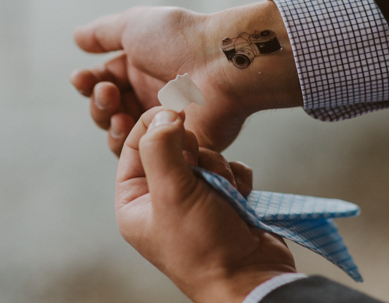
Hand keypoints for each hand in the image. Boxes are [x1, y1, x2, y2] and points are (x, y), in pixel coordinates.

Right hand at [70, 2, 301, 152]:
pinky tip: (131, 126)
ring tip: (118, 111)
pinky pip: (144, 153)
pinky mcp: (178, 144)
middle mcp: (151, 95)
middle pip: (108, 111)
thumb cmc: (181, 40)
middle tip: (107, 92)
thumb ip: (104, 33)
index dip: (88, 83)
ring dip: (110, 122)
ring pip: (120, 134)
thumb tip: (77, 37)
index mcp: (141, 69)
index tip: (81, 79)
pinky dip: (130, 142)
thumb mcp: (135, 26)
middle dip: (99, 102)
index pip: (102, 82)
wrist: (222, 62)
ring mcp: (164, 121)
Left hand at [116, 108, 295, 302]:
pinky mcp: (226, 198)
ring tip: (225, 196)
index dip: (155, 124)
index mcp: (137, 200)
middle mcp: (164, 197)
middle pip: (176, 145)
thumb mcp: (172, 194)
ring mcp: (197, 197)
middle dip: (196, 155)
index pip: (136, 145)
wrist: (252, 276)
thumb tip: (165, 112)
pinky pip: (231, 168)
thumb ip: (162, 148)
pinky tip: (240, 198)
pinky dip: (238, 179)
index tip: (177, 111)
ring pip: (207, 155)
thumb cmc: (204, 246)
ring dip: (220, 170)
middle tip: (203, 174)